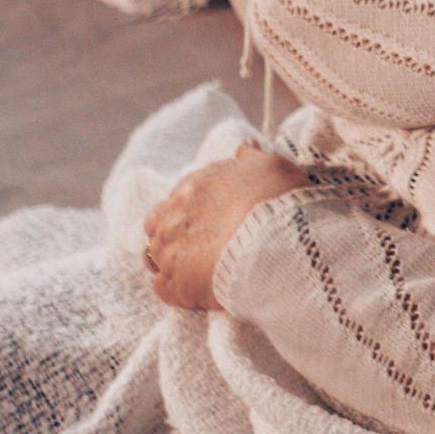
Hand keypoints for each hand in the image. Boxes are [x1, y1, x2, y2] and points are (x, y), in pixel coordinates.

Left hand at [143, 142, 309, 310]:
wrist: (280, 244)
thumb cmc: (279, 202)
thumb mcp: (272, 166)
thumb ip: (252, 157)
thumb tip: (244, 146)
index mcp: (193, 186)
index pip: (181, 194)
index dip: (198, 206)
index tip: (217, 215)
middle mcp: (174, 216)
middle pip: (159, 222)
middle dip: (175, 229)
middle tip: (204, 240)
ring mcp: (170, 252)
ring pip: (153, 254)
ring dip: (170, 256)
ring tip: (197, 265)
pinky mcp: (175, 286)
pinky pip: (161, 286)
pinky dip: (173, 286)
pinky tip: (193, 286)